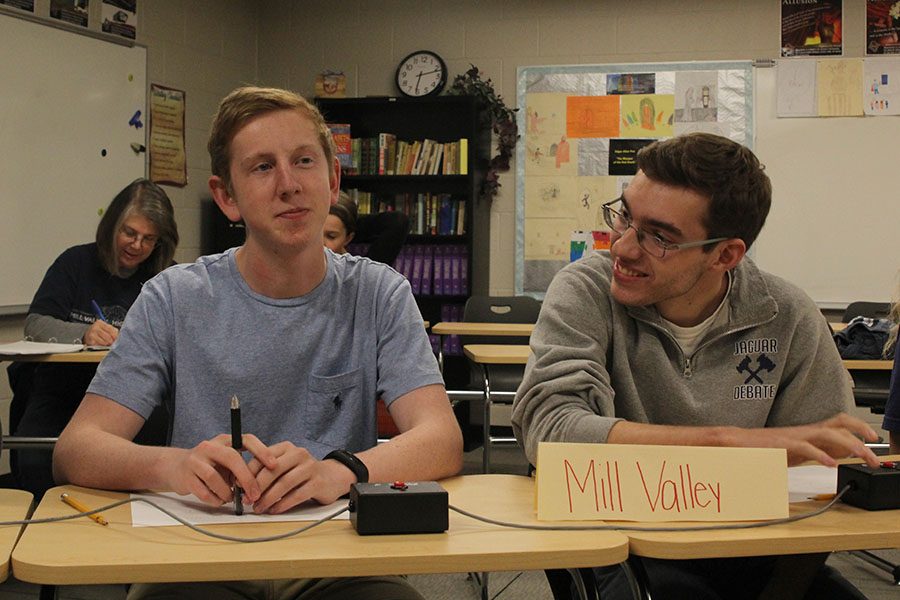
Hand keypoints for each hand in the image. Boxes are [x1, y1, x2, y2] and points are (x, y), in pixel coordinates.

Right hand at [83, 320, 117, 345]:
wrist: (87, 335)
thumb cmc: (99, 332)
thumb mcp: (105, 328)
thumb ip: (113, 331)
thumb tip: (118, 337)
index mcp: (100, 323)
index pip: (110, 329)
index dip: (115, 335)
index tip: (116, 338)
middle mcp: (95, 327)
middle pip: (108, 336)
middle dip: (111, 341)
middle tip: (112, 342)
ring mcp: (91, 334)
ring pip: (104, 341)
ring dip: (107, 344)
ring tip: (107, 343)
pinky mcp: (90, 341)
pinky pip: (100, 345)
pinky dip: (102, 346)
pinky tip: (101, 344)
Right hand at [161, 433, 274, 507]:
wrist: (176, 467)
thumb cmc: (209, 465)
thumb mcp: (226, 460)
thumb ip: (241, 467)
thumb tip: (261, 485)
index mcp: (224, 440)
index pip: (246, 439)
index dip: (262, 451)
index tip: (274, 465)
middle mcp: (210, 446)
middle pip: (232, 458)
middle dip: (247, 479)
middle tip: (255, 495)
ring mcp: (195, 460)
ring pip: (215, 478)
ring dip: (227, 492)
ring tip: (230, 498)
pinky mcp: (185, 476)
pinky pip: (204, 492)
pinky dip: (215, 500)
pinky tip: (219, 501)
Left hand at [247, 442, 356, 513]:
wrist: (332, 477)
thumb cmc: (302, 473)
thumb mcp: (285, 465)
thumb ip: (267, 471)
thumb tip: (243, 486)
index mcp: (286, 447)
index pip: (263, 458)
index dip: (249, 473)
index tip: (239, 486)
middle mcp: (299, 454)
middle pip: (273, 470)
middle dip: (257, 487)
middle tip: (248, 500)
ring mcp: (310, 467)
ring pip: (284, 483)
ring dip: (269, 498)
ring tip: (259, 508)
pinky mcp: (318, 482)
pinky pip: (297, 495)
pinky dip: (283, 504)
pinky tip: (274, 510)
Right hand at [729, 413, 879, 466]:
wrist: (735, 443)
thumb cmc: (763, 449)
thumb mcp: (796, 452)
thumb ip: (817, 452)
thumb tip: (838, 456)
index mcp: (809, 432)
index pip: (840, 424)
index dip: (859, 430)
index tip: (874, 441)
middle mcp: (805, 431)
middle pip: (840, 424)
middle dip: (861, 436)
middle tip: (875, 451)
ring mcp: (795, 436)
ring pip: (828, 434)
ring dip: (848, 444)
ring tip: (862, 455)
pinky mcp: (783, 444)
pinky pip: (806, 447)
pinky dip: (821, 455)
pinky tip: (831, 465)